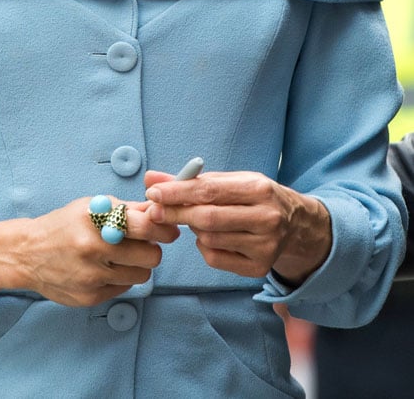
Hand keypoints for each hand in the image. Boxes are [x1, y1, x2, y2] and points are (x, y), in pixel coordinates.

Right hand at [0, 196, 179, 308]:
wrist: (27, 253)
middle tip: (143, 244)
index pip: (145, 226)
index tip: (168, 228)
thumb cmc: (63, 225)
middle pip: (151, 256)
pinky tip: (104, 269)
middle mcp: (94, 249)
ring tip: (121, 257)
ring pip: (141, 275)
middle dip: (152, 249)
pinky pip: (124, 289)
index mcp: (96, 221)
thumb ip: (125, 209)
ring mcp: (91, 277)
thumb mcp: (90, 207)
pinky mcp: (89, 298)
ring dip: (137, 265)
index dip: (163, 228)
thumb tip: (158, 211)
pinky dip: (120, 278)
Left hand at [144, 169, 331, 285]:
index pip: (210, 190)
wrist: (295, 223)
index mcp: (259, 189)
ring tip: (195, 219)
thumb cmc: (255, 196)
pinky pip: (216, 259)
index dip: (177, 192)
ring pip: (209, 239)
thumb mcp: (232, 180)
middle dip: (176, 213)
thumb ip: (192, 180)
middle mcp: (266, 219)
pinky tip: (209, 236)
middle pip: (208, 219)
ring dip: (192, 229)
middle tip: (154, 210)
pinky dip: (203, 247)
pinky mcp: (260, 268)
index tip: (153, 192)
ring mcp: (265, 246)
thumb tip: (151, 178)